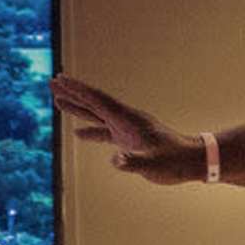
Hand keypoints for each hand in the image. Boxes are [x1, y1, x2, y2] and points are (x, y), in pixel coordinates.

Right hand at [53, 73, 197, 183]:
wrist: (192, 161)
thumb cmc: (174, 162)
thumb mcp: (153, 164)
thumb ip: (133, 162)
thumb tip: (115, 161)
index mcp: (128, 120)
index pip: (98, 101)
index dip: (78, 90)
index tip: (60, 79)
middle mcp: (125, 120)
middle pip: (93, 103)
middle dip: (72, 93)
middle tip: (52, 83)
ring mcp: (127, 129)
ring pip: (97, 115)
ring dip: (77, 109)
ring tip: (58, 101)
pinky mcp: (129, 140)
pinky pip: (104, 132)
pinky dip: (90, 130)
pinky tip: (78, 133)